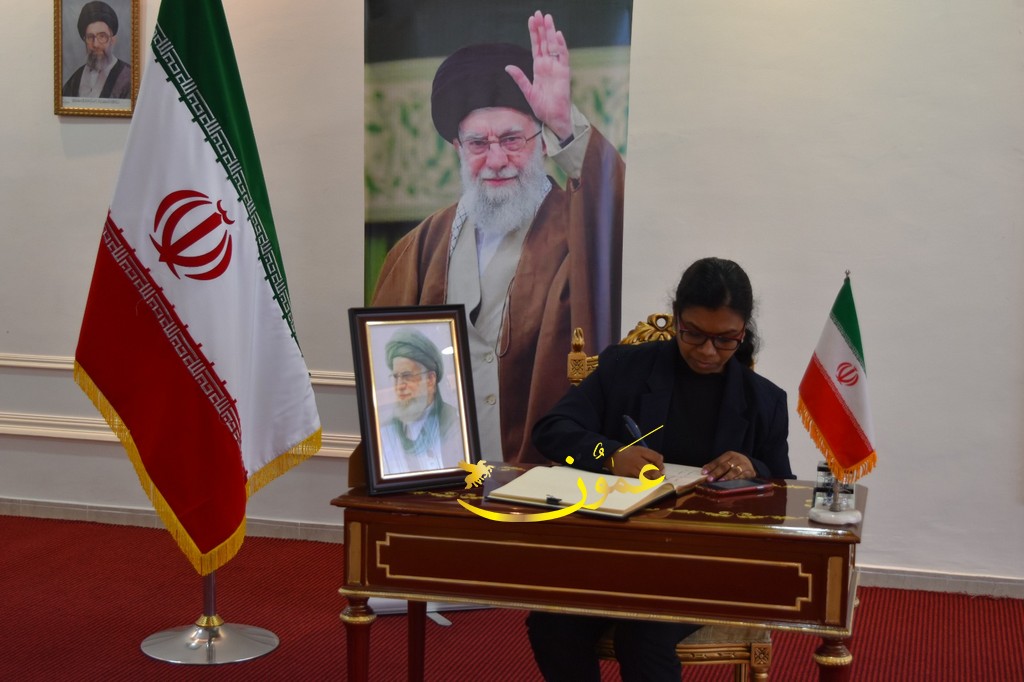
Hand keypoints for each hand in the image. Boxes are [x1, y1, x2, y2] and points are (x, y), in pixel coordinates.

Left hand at [505, 11, 573, 140]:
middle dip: (542, 27)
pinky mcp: (564, 73)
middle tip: (539, 13)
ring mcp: (557, 67)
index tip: (531, 19)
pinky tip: (557, 35)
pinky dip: (560, 45)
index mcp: (539, 68)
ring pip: (553, 45)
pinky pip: (563, 56)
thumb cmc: (542, 107)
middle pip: (544, 42)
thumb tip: (508, 67)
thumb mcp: (528, 92)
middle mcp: (548, 65)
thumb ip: (520, 78)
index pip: (536, 46)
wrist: (553, 118)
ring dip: (551, 32)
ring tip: (548, 18)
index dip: (534, 33)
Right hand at [608, 445, 663, 478]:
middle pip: (652, 470)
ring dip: (652, 480)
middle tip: (659, 477)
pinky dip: (643, 482)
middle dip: (658, 475)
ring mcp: (631, 470)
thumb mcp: (640, 450)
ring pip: (646, 478)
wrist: (612, 457)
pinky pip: (638, 481)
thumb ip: (651, 455)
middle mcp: (636, 461)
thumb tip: (661, 462)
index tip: (661, 469)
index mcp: (640, 452)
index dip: (661, 465)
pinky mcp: (626, 477)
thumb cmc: (629, 454)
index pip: (655, 458)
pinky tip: (645, 481)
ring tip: (653, 480)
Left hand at [702, 452, 754, 481]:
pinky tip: (733, 483)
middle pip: (725, 466)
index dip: (711, 467)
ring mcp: (744, 465)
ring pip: (734, 471)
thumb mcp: (726, 461)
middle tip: (710, 479)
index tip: (703, 472)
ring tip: (720, 481)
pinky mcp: (750, 472)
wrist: (751, 464)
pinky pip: (744, 476)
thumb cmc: (734, 464)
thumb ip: (715, 466)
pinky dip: (738, 479)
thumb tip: (704, 470)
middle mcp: (737, 459)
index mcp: (729, 454)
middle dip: (716, 473)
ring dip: (727, 476)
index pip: (718, 461)